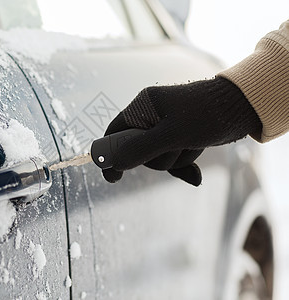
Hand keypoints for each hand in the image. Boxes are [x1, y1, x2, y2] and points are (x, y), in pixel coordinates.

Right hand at [102, 77, 261, 185]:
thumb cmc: (208, 114)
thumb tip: (116, 163)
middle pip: (136, 149)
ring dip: (175, 160)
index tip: (113, 176)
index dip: (110, 153)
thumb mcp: (173, 133)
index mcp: (144, 107)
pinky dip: (182, 166)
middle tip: (175, 149)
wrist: (244, 107)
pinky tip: (194, 173)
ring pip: (157, 157)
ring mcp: (166, 127)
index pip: (115, 132)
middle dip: (156, 158)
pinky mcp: (180, 137)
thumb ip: (142, 148)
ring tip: (193, 146)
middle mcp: (151, 116)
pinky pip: (172, 159)